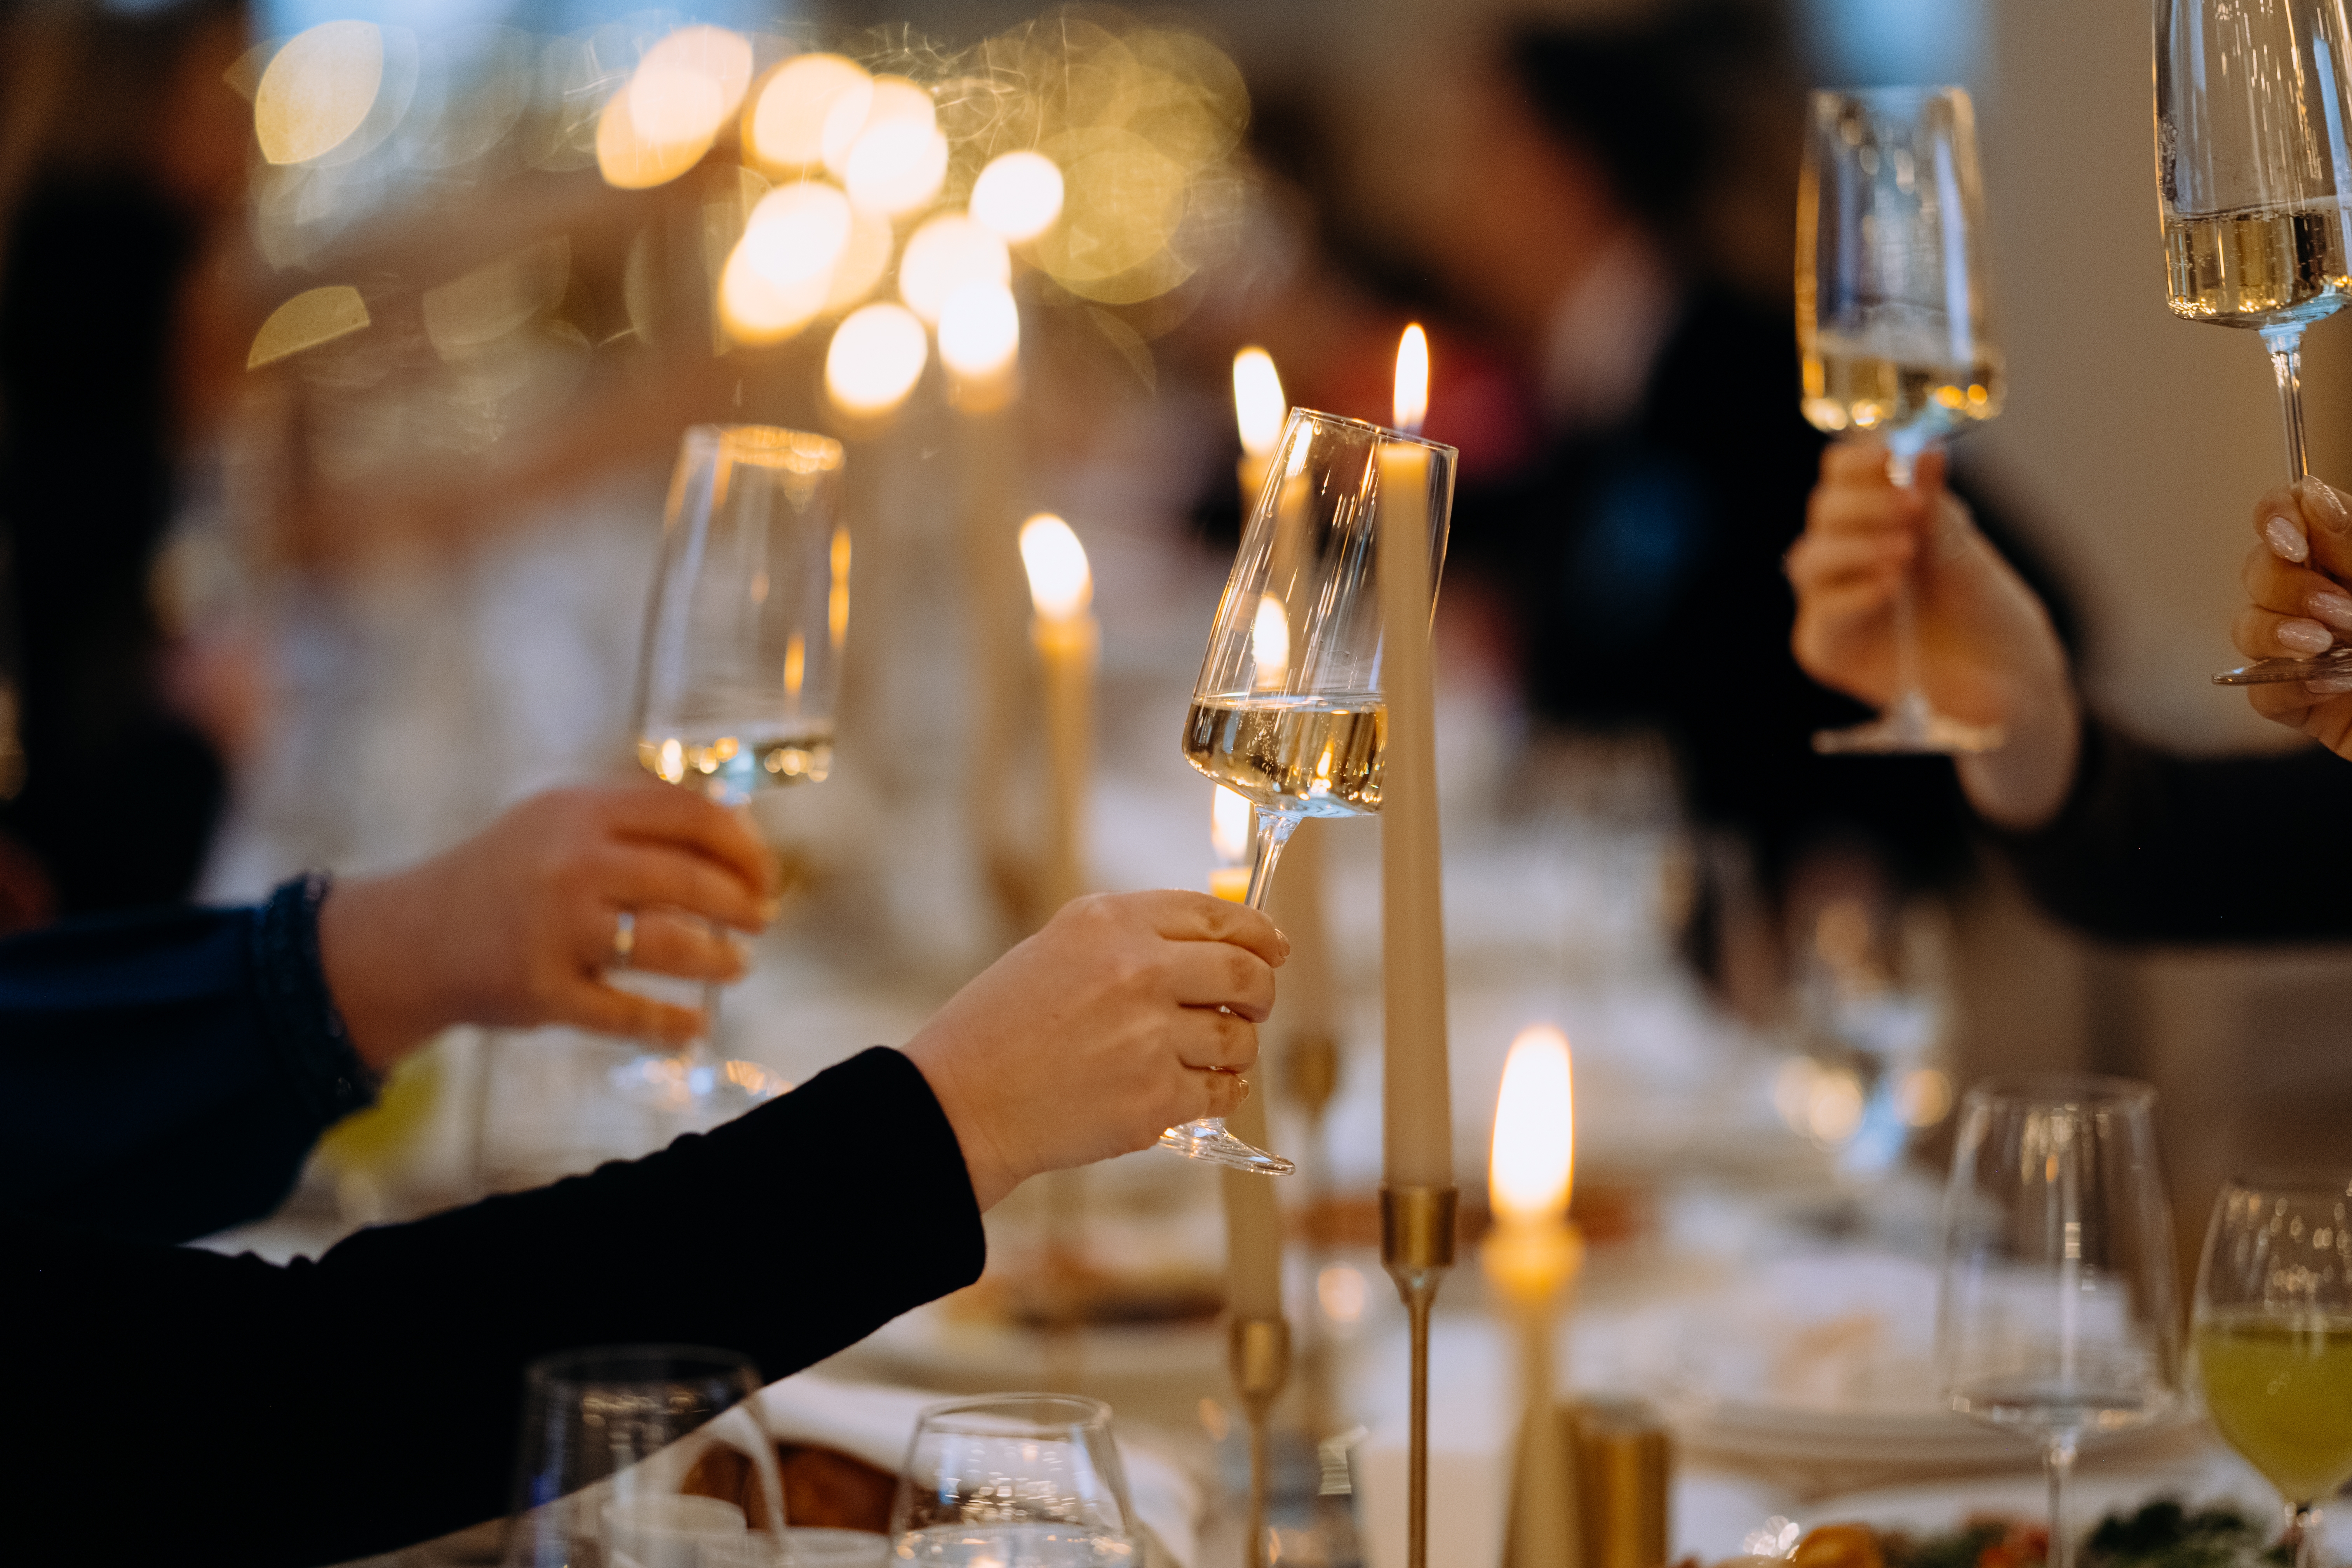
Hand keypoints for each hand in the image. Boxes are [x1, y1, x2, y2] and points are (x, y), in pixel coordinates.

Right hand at [319, 785, 775, 1071]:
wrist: (412, 936)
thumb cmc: (509, 874)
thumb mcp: (561, 822)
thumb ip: (637, 819)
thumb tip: (738, 825)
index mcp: (581, 812)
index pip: (690, 814)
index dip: (744, 846)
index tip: (765, 874)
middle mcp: (570, 865)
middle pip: (689, 880)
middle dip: (742, 904)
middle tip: (762, 920)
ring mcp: (555, 930)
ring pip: (669, 946)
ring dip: (718, 959)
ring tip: (738, 965)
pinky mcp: (542, 992)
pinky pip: (628, 1013)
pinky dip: (673, 1023)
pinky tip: (697, 1024)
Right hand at [900, 891, 1288, 1209]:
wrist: (962, 1101)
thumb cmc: (1004, 1025)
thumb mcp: (1061, 947)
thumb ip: (1134, 936)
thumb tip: (1218, 942)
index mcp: (1111, 922)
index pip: (1218, 916)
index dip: (1259, 933)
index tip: (1273, 949)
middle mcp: (1137, 970)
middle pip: (1246, 972)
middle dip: (1261, 990)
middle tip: (1254, 1004)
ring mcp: (1149, 1036)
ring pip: (1240, 1038)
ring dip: (1237, 1047)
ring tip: (1211, 1054)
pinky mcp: (1154, 1098)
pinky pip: (1222, 1092)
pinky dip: (1221, 1092)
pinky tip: (1200, 1090)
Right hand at [1786, 441, 2078, 827]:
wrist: (2013, 683)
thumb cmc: (1992, 614)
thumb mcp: (1968, 552)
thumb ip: (1937, 508)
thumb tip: (1924, 449)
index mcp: (1878, 519)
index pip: (1842, 473)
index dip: (1859, 457)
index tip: (1894, 452)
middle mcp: (1849, 556)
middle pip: (1822, 510)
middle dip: (1862, 502)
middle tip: (1909, 504)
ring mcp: (1834, 603)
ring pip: (1807, 559)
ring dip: (1853, 547)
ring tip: (1904, 552)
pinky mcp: (1830, 649)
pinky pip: (1821, 617)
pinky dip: (1852, 596)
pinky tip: (1889, 588)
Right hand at [2235, 477, 2351, 758]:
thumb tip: (2313, 500)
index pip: (2293, 512)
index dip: (2276, 516)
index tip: (2292, 540)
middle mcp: (2330, 596)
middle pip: (2261, 568)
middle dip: (2288, 586)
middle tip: (2341, 609)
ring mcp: (2312, 650)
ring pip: (2249, 625)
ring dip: (2278, 633)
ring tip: (2325, 645)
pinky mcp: (2303, 702)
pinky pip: (2261, 688)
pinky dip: (2288, 685)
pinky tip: (2331, 684)